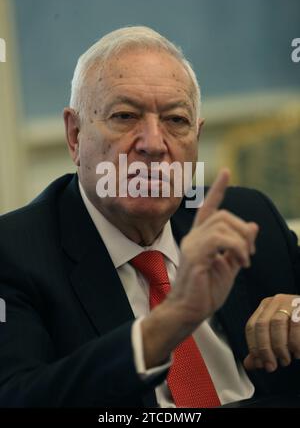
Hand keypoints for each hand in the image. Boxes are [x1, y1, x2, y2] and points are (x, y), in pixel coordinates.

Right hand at [142, 168, 258, 367]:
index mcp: (200, 238)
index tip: (226, 172)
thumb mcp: (230, 265)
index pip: (208, 207)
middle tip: (250, 253)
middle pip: (222, 214)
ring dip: (242, 241)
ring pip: (222, 223)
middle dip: (243, 229)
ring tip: (246, 260)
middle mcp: (194, 236)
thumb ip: (239, 246)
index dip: (218, 189)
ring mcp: (192, 244)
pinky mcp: (194, 255)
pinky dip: (237, 248)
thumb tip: (253, 226)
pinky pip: (220, 239)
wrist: (190, 311)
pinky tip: (241, 263)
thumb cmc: (206, 291)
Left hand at [244, 294, 299, 371]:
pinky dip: (295, 343)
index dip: (253, 347)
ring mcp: (290, 302)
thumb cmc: (297, 328)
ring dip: (279, 346)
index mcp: (266, 307)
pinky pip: (296, 325)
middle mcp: (276, 301)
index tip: (259, 364)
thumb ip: (264, 348)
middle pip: (262, 324)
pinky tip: (297, 354)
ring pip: (277, 323)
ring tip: (285, 360)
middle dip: (264, 349)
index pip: (251, 326)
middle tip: (271, 366)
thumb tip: (249, 364)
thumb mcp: (280, 336)